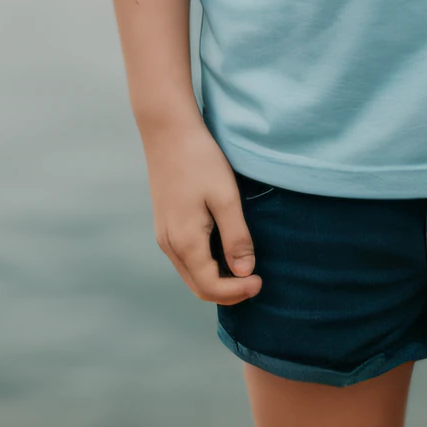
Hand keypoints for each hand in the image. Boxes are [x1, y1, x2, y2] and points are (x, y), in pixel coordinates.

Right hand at [139, 110, 262, 304]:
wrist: (169, 134)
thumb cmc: (201, 161)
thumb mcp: (226, 198)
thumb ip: (236, 237)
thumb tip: (244, 272)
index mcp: (185, 241)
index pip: (210, 285)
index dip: (237, 292)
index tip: (261, 282)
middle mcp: (170, 245)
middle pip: (198, 287)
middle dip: (227, 292)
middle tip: (256, 283)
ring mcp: (165, 236)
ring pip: (191, 275)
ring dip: (217, 281)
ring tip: (245, 271)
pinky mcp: (166, 226)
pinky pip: (186, 260)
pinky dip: (206, 267)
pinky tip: (226, 254)